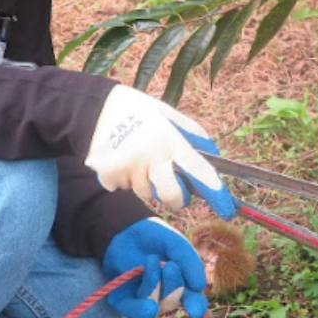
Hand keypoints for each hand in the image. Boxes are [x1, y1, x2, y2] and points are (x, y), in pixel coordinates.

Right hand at [85, 84, 234, 217]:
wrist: (92, 108)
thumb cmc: (135, 109)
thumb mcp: (167, 113)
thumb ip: (192, 132)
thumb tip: (213, 154)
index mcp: (169, 139)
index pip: (198, 171)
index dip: (215, 193)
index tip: (226, 209)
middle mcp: (150, 156)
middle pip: (171, 196)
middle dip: (175, 197)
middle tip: (168, 184)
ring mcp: (129, 169)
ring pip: (146, 193)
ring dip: (145, 182)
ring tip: (136, 157)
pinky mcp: (110, 177)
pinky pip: (126, 188)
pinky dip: (126, 179)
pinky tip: (121, 160)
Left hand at [103, 217, 207, 317]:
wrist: (126, 227)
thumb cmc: (155, 237)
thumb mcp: (176, 244)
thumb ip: (190, 261)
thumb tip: (199, 286)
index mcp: (181, 284)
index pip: (193, 301)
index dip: (195, 306)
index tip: (195, 310)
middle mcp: (163, 296)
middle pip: (171, 301)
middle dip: (173, 285)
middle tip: (171, 265)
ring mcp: (143, 299)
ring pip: (153, 305)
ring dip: (154, 285)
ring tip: (151, 260)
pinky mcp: (124, 300)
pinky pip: (132, 313)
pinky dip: (139, 309)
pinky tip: (147, 305)